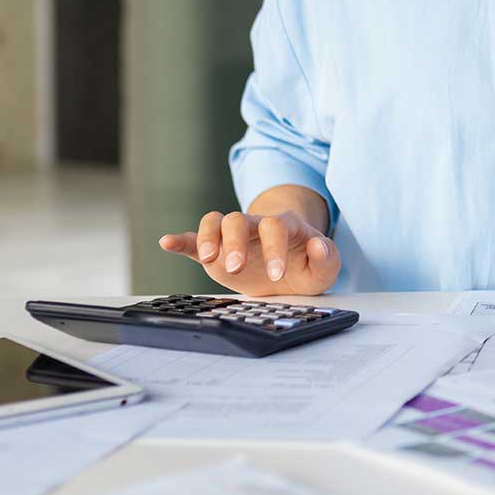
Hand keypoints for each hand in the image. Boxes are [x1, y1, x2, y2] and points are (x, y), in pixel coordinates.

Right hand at [157, 209, 340, 296]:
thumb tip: (319, 244)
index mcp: (285, 227)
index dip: (275, 248)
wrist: (292, 270)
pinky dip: (181, 240)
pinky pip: (194, 240)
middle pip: (240, 219)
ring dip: (209, 238)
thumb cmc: (308, 265)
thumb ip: (327, 257)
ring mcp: (234, 237)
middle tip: (236, 268)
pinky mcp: (216, 252)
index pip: (277, 228)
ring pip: (216, 221)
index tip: (276, 274)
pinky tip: (167, 242)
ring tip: (210, 259)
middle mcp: (256, 226)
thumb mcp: (325, 268)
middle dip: (235, 242)